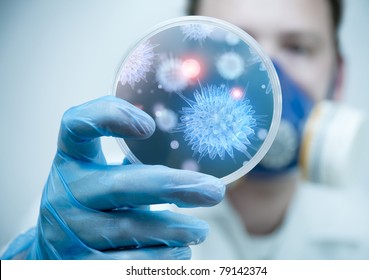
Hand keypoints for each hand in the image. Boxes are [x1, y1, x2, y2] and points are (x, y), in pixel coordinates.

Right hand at [2, 96, 224, 259]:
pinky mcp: (79, 265)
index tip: (150, 126)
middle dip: (172, 187)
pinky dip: (160, 259)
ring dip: (174, 229)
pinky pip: (126, 263)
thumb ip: (132, 165)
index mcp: (72, 160)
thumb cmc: (92, 203)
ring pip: (129, 228)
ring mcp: (70, 231)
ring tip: (201, 230)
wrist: (55, 249)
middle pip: (120, 185)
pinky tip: (181, 252)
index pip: (77, 126)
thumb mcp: (100, 176)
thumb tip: (195, 166)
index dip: (109, 117)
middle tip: (213, 190)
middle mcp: (66, 193)